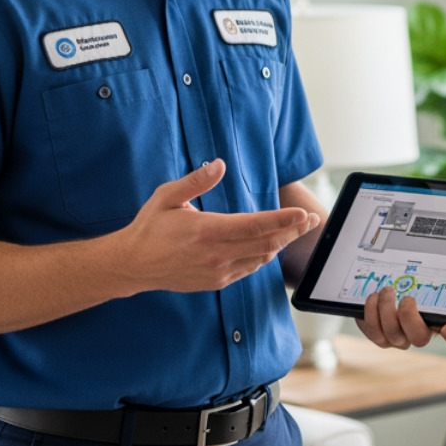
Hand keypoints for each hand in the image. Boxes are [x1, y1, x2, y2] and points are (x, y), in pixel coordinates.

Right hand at [120, 160, 318, 293]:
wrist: (133, 265)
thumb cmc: (150, 227)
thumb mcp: (167, 196)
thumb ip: (196, 180)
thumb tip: (218, 163)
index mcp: (208, 231)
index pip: (256, 225)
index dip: (284, 220)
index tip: (303, 214)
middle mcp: (217, 254)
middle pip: (267, 243)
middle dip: (294, 231)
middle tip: (313, 220)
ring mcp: (218, 271)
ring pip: (261, 259)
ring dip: (282, 244)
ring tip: (297, 230)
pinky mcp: (216, 282)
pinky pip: (248, 270)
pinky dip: (263, 257)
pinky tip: (270, 246)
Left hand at [356, 285, 445, 350]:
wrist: (388, 289)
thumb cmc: (413, 284)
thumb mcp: (425, 280)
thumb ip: (434, 279)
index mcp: (441, 321)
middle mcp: (421, 335)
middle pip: (419, 338)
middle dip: (409, 317)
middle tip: (407, 298)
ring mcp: (400, 339)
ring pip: (393, 335)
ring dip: (387, 310)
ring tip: (386, 291)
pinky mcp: (380, 337)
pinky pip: (374, 332)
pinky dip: (371, 313)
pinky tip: (373, 298)